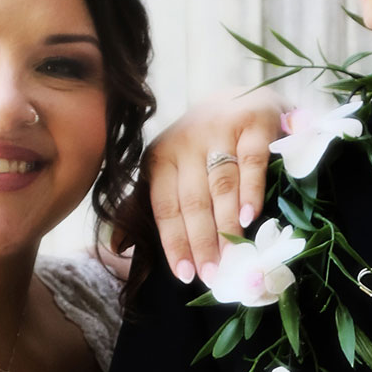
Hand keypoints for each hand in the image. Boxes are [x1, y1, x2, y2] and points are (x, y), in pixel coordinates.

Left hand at [143, 92, 283, 281]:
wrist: (242, 97)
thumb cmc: (202, 145)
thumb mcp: (170, 170)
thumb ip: (145, 205)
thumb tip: (117, 247)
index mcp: (159, 157)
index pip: (164, 207)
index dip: (174, 243)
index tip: (185, 275)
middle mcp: (185, 141)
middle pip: (192, 200)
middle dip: (201, 242)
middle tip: (212, 275)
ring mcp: (220, 128)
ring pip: (220, 184)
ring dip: (226, 225)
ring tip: (233, 258)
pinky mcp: (253, 121)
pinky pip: (251, 162)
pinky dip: (251, 191)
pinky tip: (250, 217)